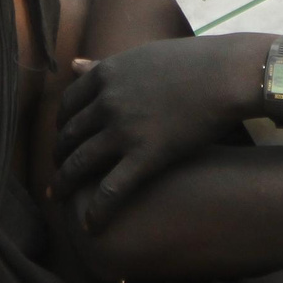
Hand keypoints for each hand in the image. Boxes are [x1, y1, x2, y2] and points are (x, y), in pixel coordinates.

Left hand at [55, 34, 274, 232]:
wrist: (226, 74)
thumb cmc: (191, 62)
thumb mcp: (139, 56)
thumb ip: (104, 65)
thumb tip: (74, 65)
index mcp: (104, 75)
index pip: (67, 105)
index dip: (61, 126)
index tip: (62, 139)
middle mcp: (107, 102)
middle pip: (69, 136)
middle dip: (59, 157)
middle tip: (56, 172)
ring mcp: (124, 130)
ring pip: (79, 164)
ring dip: (63, 184)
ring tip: (57, 199)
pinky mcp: (146, 156)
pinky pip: (111, 190)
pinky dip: (97, 211)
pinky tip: (90, 226)